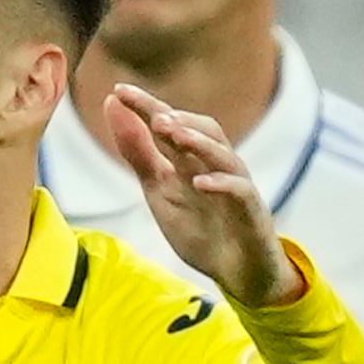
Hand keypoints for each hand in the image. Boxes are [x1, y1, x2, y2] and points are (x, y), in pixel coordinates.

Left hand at [96, 85, 302, 308]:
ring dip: (198, 142)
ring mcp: (235, 186)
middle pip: (202, 131)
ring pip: (223, 155)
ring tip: (173, 132)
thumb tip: (112, 107)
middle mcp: (215, 166)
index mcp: (190, 160)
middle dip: (178, 120)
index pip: (170, 124)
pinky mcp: (251, 210)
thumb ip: (138, 152)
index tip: (118, 91)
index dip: (147, 106)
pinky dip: (220, 184)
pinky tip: (199, 182)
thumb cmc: (200, 228)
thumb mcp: (159, 190)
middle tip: (153, 115)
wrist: (237, 272)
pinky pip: (239, 191)